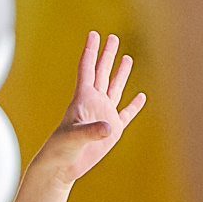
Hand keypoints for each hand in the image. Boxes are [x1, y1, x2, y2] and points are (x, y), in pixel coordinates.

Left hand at [37, 30, 146, 182]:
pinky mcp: (112, 132)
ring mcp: (103, 116)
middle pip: (102, 73)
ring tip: (127, 58)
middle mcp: (94, 104)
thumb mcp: (74, 138)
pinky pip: (126, 115)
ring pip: (114, 89)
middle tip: (113, 37)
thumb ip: (90, 131)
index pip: (87, 69)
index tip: (94, 34)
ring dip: (120, 74)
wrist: (62, 167)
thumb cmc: (60, 150)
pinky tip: (141, 97)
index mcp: (82, 99)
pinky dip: (134, 106)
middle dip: (107, 55)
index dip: (90, 51)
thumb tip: (108, 127)